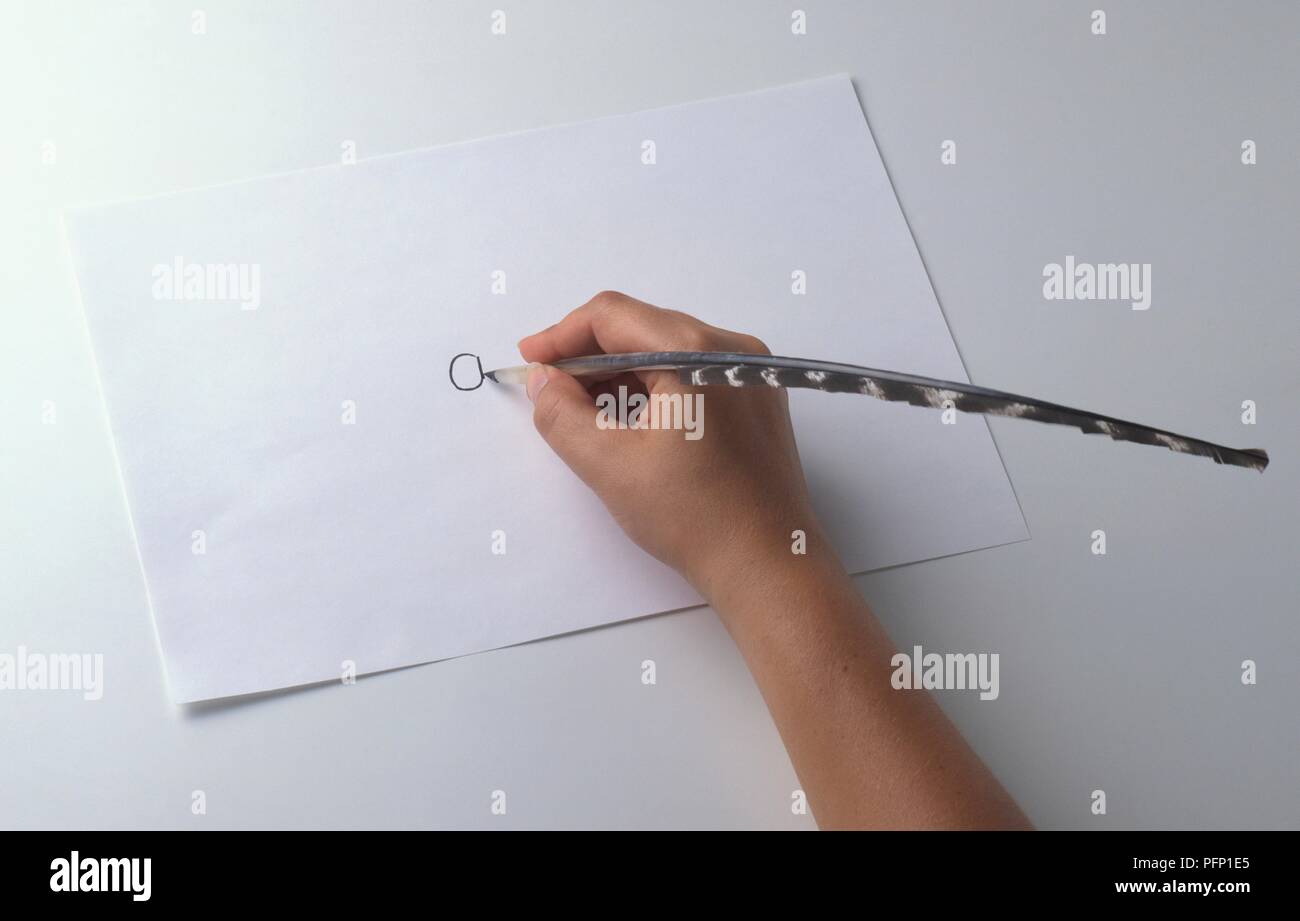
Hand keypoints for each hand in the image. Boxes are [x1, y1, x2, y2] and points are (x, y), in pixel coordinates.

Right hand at [518, 291, 827, 601]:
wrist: (769, 566)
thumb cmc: (694, 518)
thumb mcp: (610, 466)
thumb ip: (562, 415)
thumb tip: (543, 380)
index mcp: (697, 353)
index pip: (613, 316)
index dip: (563, 335)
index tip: (531, 361)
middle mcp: (733, 349)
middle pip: (642, 329)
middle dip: (590, 357)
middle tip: (551, 392)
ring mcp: (751, 374)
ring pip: (668, 352)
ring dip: (621, 375)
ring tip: (585, 412)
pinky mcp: (758, 399)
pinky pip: (696, 374)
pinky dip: (656, 389)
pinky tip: (631, 422)